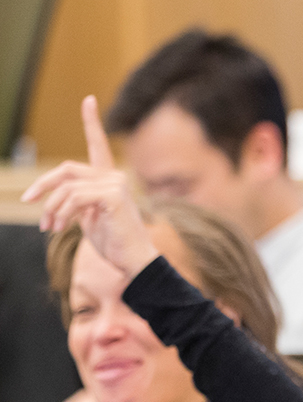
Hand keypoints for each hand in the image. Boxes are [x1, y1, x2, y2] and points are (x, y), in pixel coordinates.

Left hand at [21, 95, 156, 277]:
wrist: (134, 261)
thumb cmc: (114, 243)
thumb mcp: (89, 219)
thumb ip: (75, 202)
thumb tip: (49, 200)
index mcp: (109, 180)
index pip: (99, 145)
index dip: (92, 121)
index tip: (88, 100)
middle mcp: (114, 177)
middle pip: (67, 169)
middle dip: (42, 185)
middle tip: (29, 202)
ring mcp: (116, 185)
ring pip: (67, 187)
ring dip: (52, 208)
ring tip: (50, 228)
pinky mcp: (113, 196)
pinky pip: (74, 198)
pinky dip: (62, 213)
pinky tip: (61, 227)